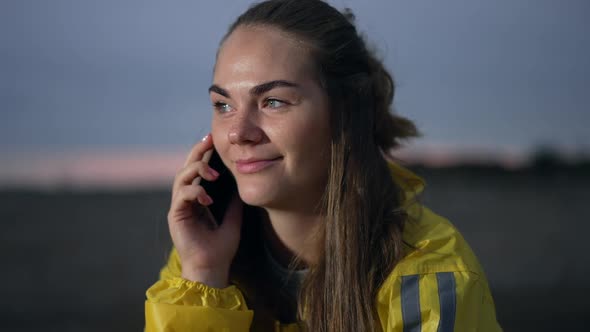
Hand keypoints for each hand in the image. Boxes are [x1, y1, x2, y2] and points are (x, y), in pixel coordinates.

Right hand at [167, 134, 242, 287]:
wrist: (212, 267)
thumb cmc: (221, 246)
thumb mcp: (233, 217)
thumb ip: (234, 200)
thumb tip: (242, 182)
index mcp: (198, 198)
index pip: (198, 170)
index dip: (204, 153)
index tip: (214, 139)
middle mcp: (186, 199)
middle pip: (187, 167)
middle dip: (197, 152)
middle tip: (209, 140)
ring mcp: (179, 206)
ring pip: (181, 177)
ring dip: (197, 171)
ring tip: (213, 174)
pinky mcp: (175, 216)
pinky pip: (181, 195)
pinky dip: (194, 192)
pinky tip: (207, 198)